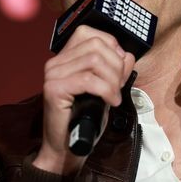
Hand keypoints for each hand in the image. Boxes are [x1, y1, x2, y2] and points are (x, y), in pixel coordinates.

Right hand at [33, 27, 135, 173]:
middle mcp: (56, 62)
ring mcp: (53, 74)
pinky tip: (110, 102)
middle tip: (118, 87)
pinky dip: (106, 90)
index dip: (112, 46)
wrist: (68, 148)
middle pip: (97, 45)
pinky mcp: (54, 89)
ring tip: (114, 96)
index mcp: (66, 58)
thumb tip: (127, 55)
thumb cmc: (86, 119)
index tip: (119, 69)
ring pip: (95, 60)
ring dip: (113, 80)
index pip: (90, 33)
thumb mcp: (106, 89)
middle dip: (116, 66)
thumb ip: (116, 70)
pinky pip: (89, 80)